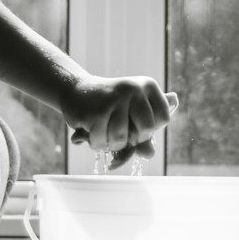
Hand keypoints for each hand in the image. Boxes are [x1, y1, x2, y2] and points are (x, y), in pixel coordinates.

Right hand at [60, 76, 176, 169]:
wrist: (75, 89)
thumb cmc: (109, 104)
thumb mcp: (130, 112)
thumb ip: (144, 131)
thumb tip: (150, 153)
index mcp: (147, 85)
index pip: (163, 117)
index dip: (151, 128)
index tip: (136, 123)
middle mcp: (133, 88)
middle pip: (147, 129)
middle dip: (133, 138)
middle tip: (119, 130)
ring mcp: (114, 99)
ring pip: (121, 139)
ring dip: (110, 143)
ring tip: (103, 129)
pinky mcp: (95, 112)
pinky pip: (101, 142)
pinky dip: (96, 143)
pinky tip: (90, 129)